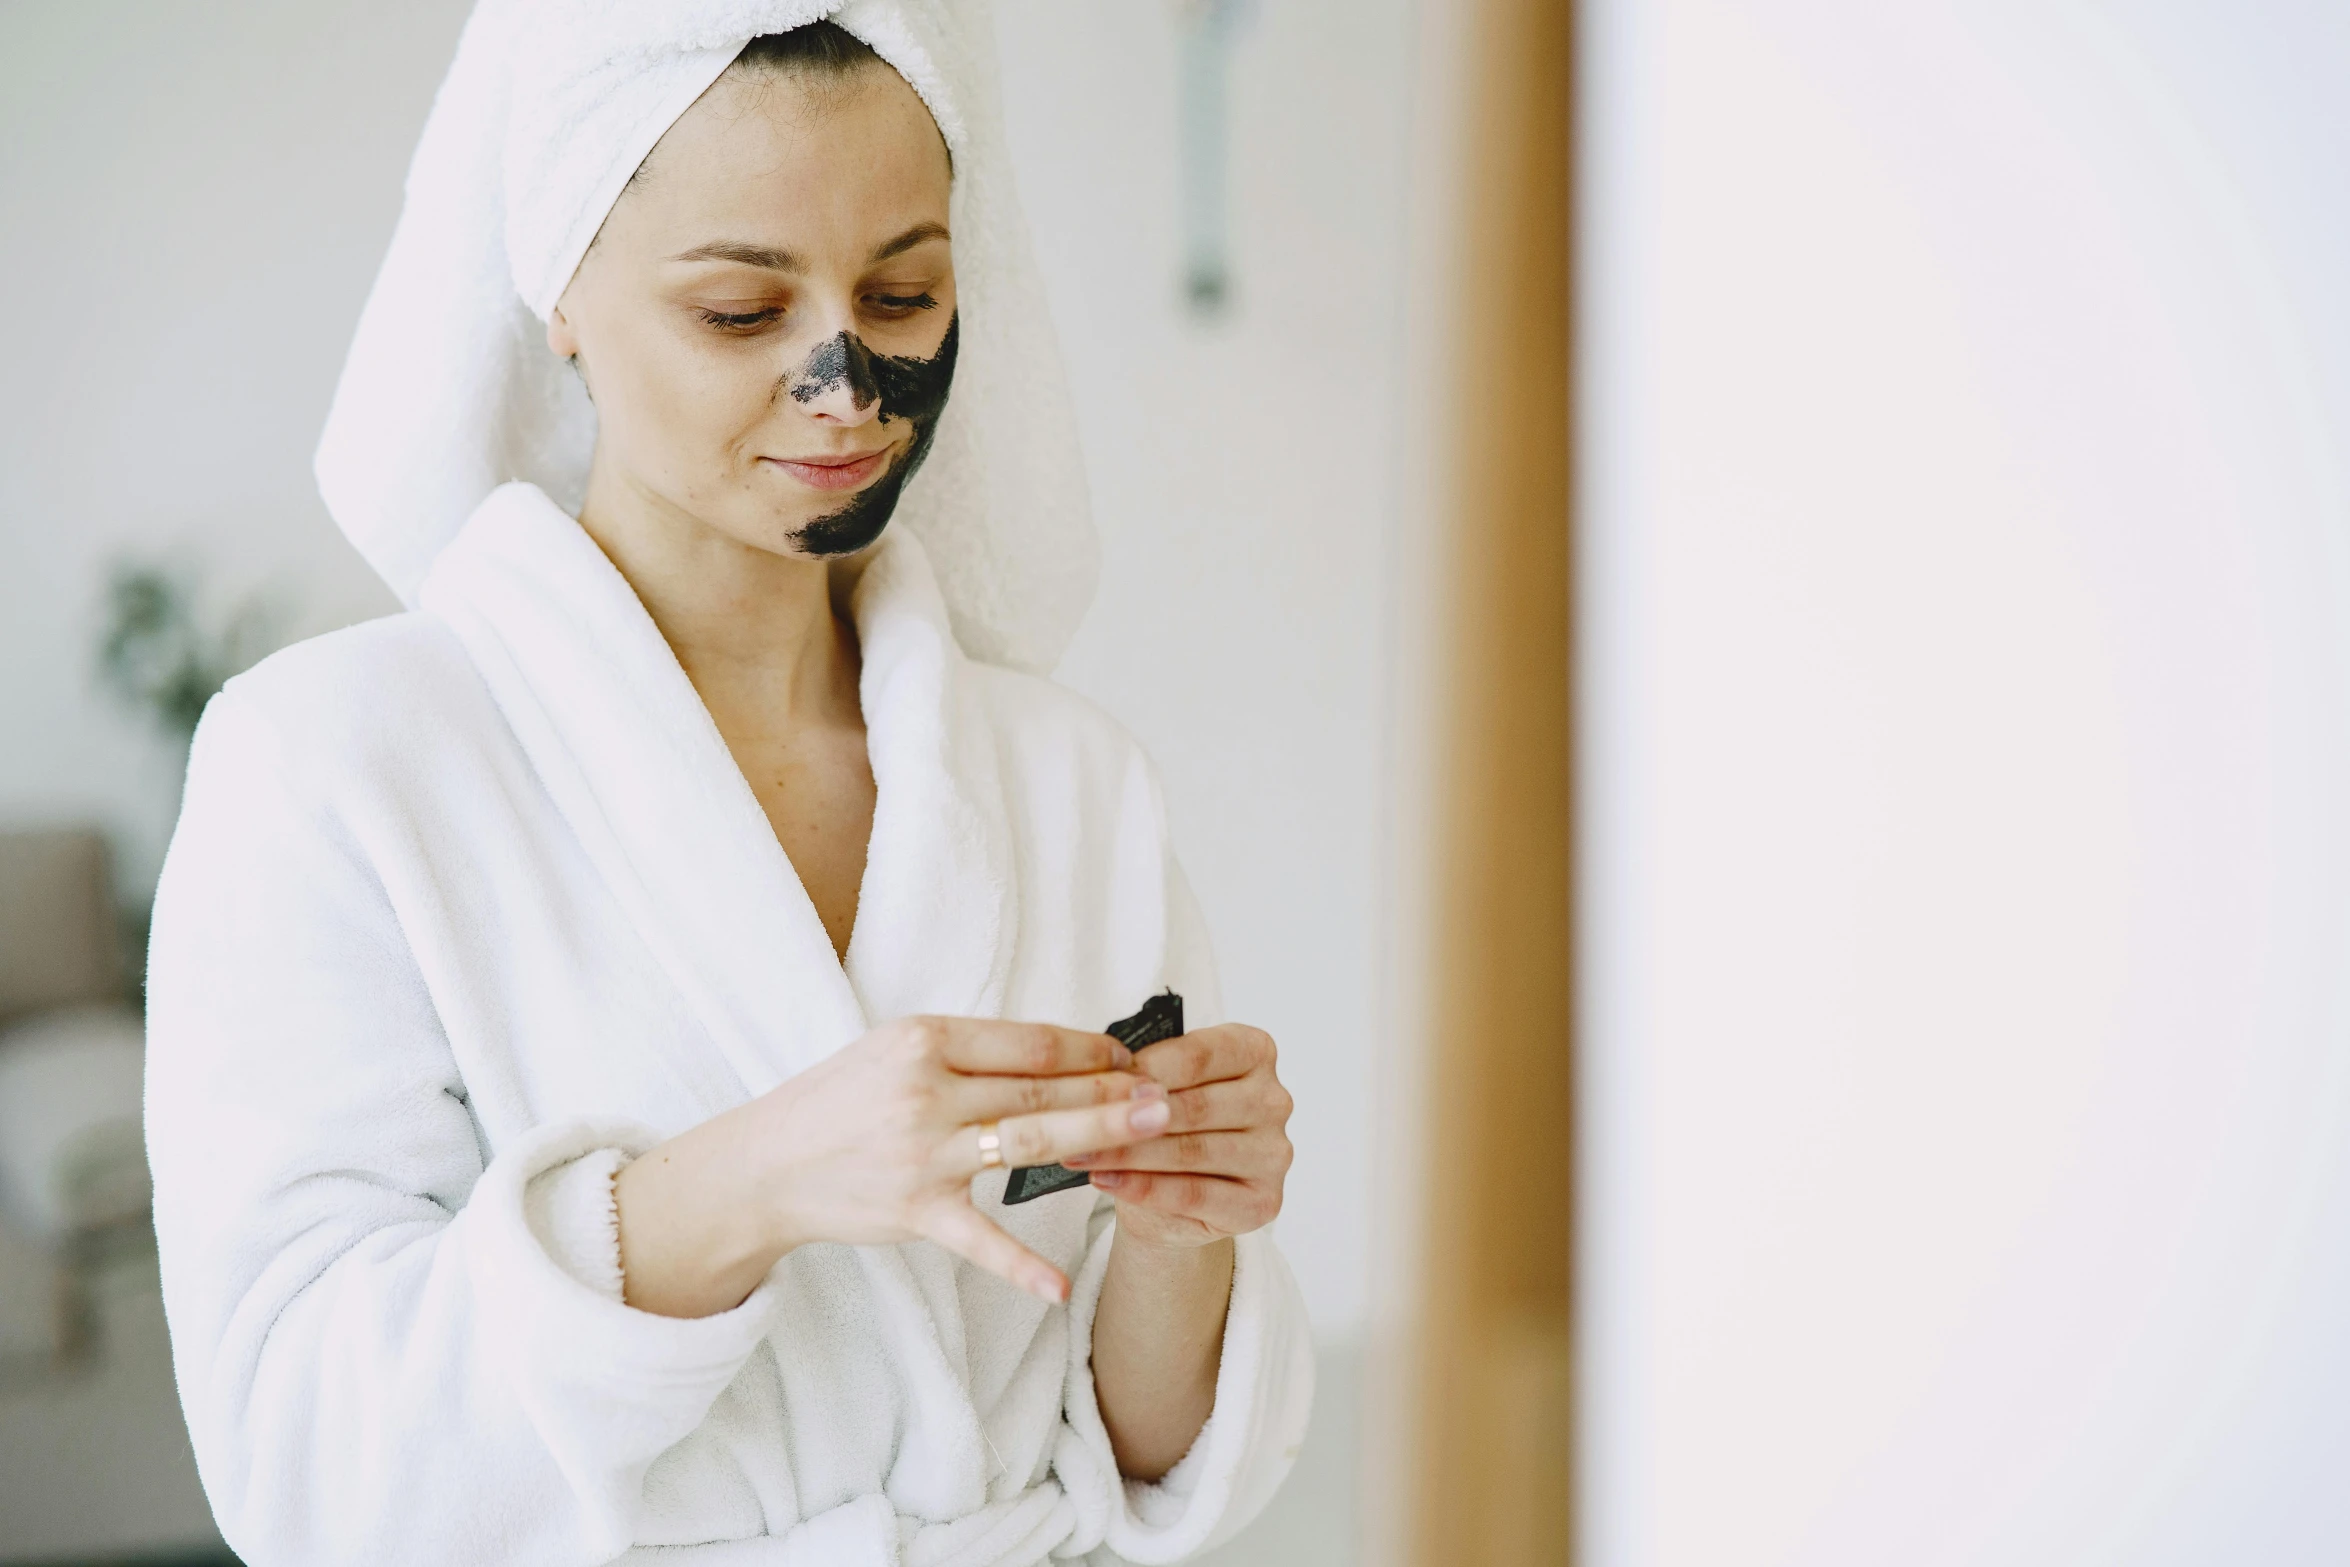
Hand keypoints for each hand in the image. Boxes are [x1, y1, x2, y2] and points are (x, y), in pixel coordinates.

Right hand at [615, 1016, 1170, 1315]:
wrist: (765, 1165)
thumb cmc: (840, 1101)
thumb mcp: (896, 1051)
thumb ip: (969, 1050)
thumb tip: (1055, 1051)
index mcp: (923, 1040)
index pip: (1028, 1042)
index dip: (1088, 1049)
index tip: (1133, 1056)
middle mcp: (925, 1092)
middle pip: (1040, 1089)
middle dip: (1112, 1092)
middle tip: (1171, 1094)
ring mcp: (921, 1154)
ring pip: (1027, 1144)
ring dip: (1097, 1141)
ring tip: (1153, 1136)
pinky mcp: (914, 1212)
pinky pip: (978, 1241)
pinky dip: (1020, 1265)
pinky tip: (1061, 1285)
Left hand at [1061, 1023, 1293, 1249]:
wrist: (1171, 1193)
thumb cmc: (1164, 1124)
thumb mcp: (1155, 1086)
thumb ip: (1145, 1075)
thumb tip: (1111, 1075)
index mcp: (1256, 1052)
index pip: (1199, 1054)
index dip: (1145, 1067)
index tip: (1099, 1078)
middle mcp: (1274, 1100)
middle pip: (1194, 1106)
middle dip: (1129, 1115)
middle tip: (1077, 1120)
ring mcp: (1275, 1154)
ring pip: (1191, 1152)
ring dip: (1128, 1153)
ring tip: (1078, 1151)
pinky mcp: (1263, 1203)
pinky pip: (1194, 1195)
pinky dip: (1143, 1188)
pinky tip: (1105, 1179)